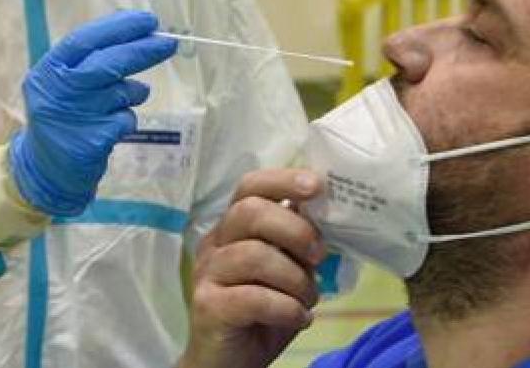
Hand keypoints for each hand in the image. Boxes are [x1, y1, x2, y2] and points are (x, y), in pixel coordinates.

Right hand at [8, 10, 176, 216]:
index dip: (119, 27)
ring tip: (118, 102)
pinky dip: (126, 120)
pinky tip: (110, 129)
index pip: (84, 40)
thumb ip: (93, 60)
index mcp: (48, 71)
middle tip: (170, 42)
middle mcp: (57, 92)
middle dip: (143, 50)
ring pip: (122, 92)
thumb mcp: (65, 83)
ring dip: (132, 93)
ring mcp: (74, 118)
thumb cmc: (65, 116)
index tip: (149, 20)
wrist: (47, 171)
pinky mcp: (92, 142)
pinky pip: (126, 120)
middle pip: (108, 63)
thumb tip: (142, 34)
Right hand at [178, 169, 325, 367]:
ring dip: (295, 278)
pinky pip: (253, 297)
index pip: (250, 187)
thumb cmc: (262, 313)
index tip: (317, 186)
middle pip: (249, 212)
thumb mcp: (286, 273)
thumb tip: (322, 214)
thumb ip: (296, 244)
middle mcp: (215, 244)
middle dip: (294, 230)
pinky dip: (286, 307)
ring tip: (308, 299)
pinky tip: (299, 318)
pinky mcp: (208, 306)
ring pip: (254, 255)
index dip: (283, 180)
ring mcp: (207, 274)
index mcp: (233, 228)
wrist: (228, 363)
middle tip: (318, 256)